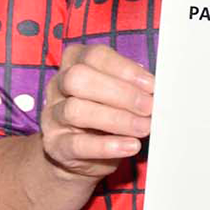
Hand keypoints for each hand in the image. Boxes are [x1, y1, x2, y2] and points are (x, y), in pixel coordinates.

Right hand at [38, 42, 154, 181]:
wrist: (82, 153)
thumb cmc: (108, 112)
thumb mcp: (118, 93)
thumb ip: (133, 85)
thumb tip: (157, 87)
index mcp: (75, 63)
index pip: (95, 56)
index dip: (125, 69)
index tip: (151, 85)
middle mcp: (58, 86)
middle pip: (78, 78)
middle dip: (120, 92)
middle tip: (149, 107)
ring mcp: (52, 116)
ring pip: (76, 110)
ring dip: (117, 119)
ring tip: (144, 128)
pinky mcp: (55, 145)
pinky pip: (76, 144)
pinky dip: (106, 146)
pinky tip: (130, 146)